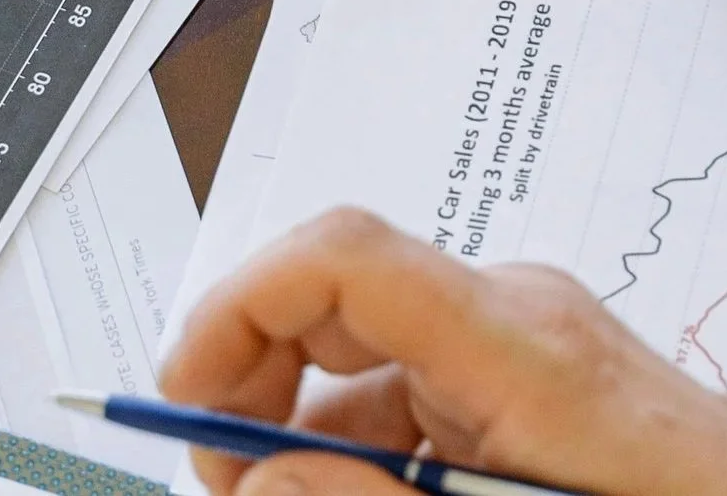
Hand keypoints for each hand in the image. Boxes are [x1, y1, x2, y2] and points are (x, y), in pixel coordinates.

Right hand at [160, 206, 726, 495]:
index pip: (342, 254)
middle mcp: (520, 316)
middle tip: (219, 483)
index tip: (179, 395)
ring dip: (307, 435)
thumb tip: (256, 479)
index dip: (237, 307)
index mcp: (516, 336)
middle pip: (340, 297)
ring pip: (372, 362)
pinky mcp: (547, 387)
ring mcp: (535, 346)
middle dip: (255, 382)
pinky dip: (368, 450)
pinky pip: (424, 396)